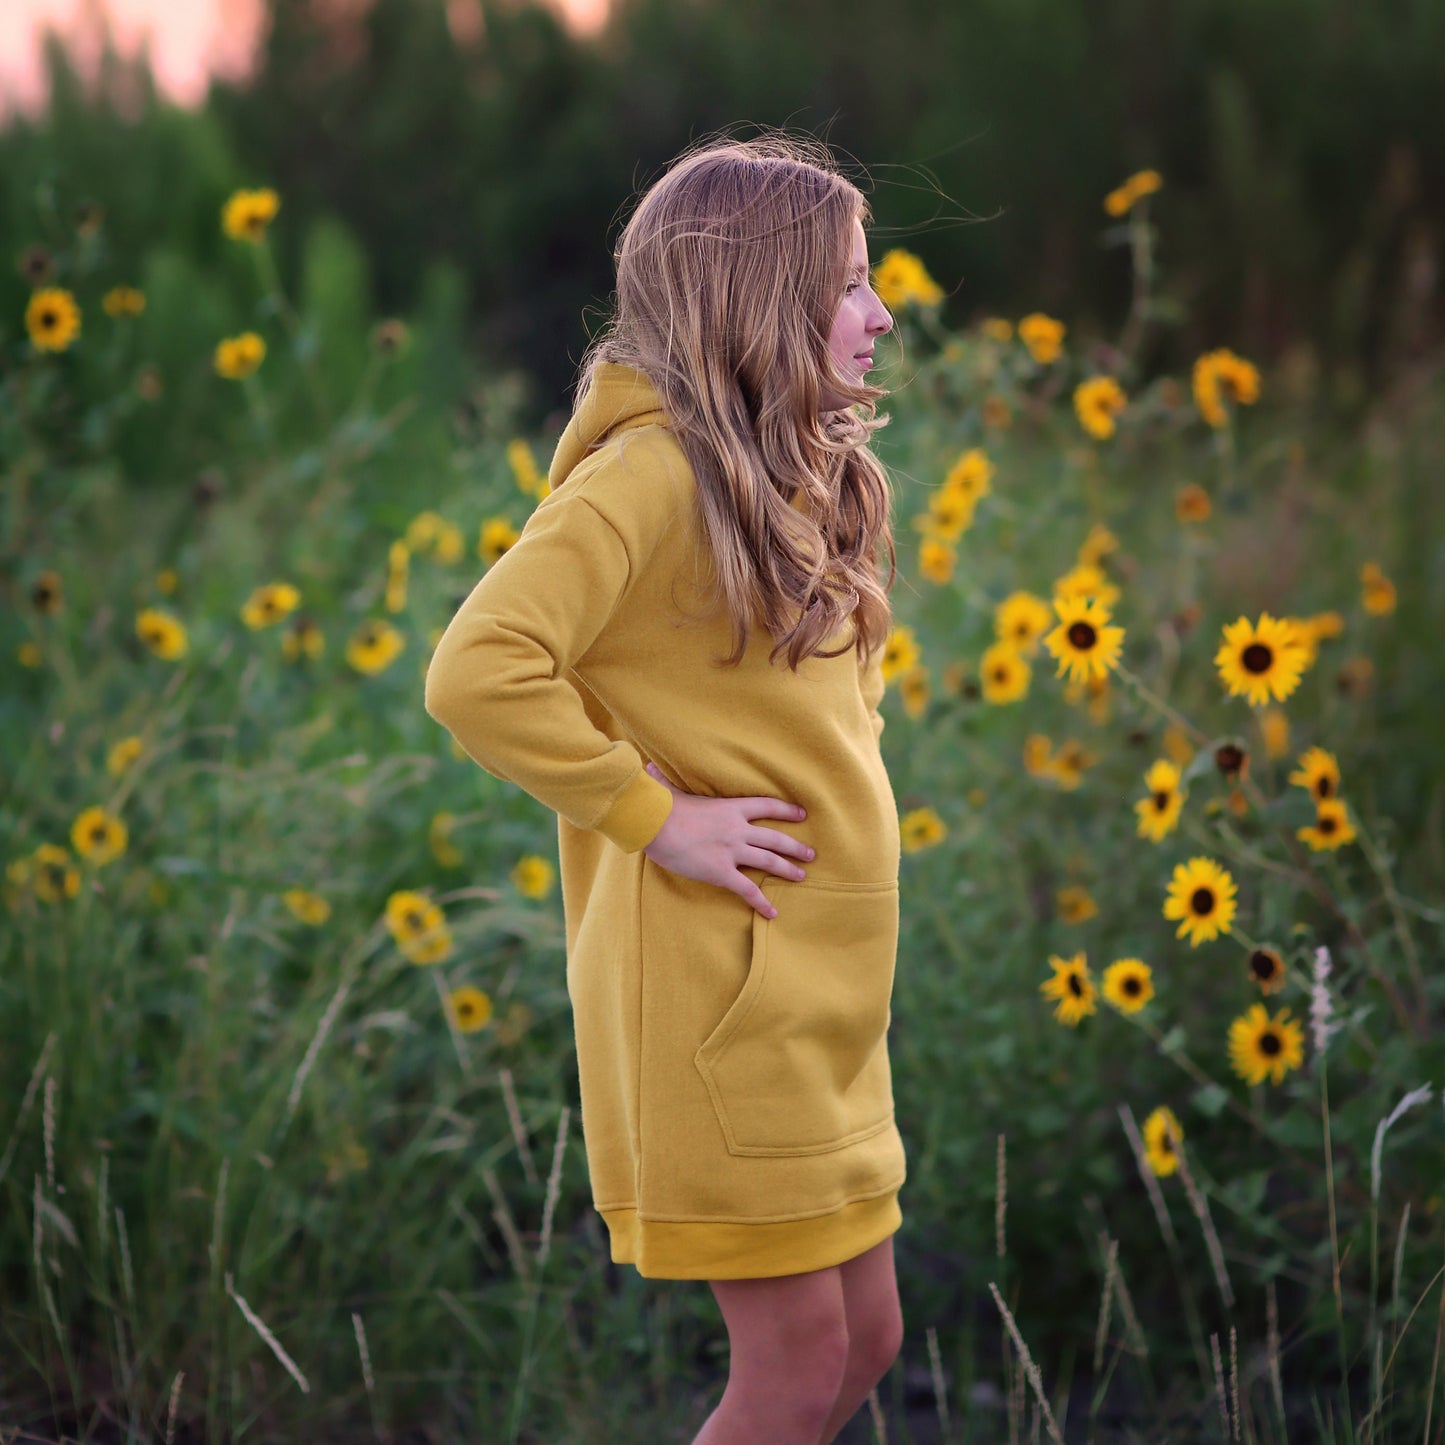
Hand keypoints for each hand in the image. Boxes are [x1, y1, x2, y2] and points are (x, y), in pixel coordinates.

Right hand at [641, 761, 814, 918]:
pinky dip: (761, 902)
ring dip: (787, 869)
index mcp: (730, 808)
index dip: (786, 810)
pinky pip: (747, 890)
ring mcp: (732, 851)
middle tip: (810, 854)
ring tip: (801, 876)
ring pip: (768, 861)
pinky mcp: (722, 872)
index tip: (802, 814)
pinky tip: (773, 912)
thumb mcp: (669, 790)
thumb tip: (648, 770)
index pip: (767, 806)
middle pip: (775, 838)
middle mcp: (738, 829)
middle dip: (795, 847)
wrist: (656, 823)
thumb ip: (665, 780)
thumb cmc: (661, 805)